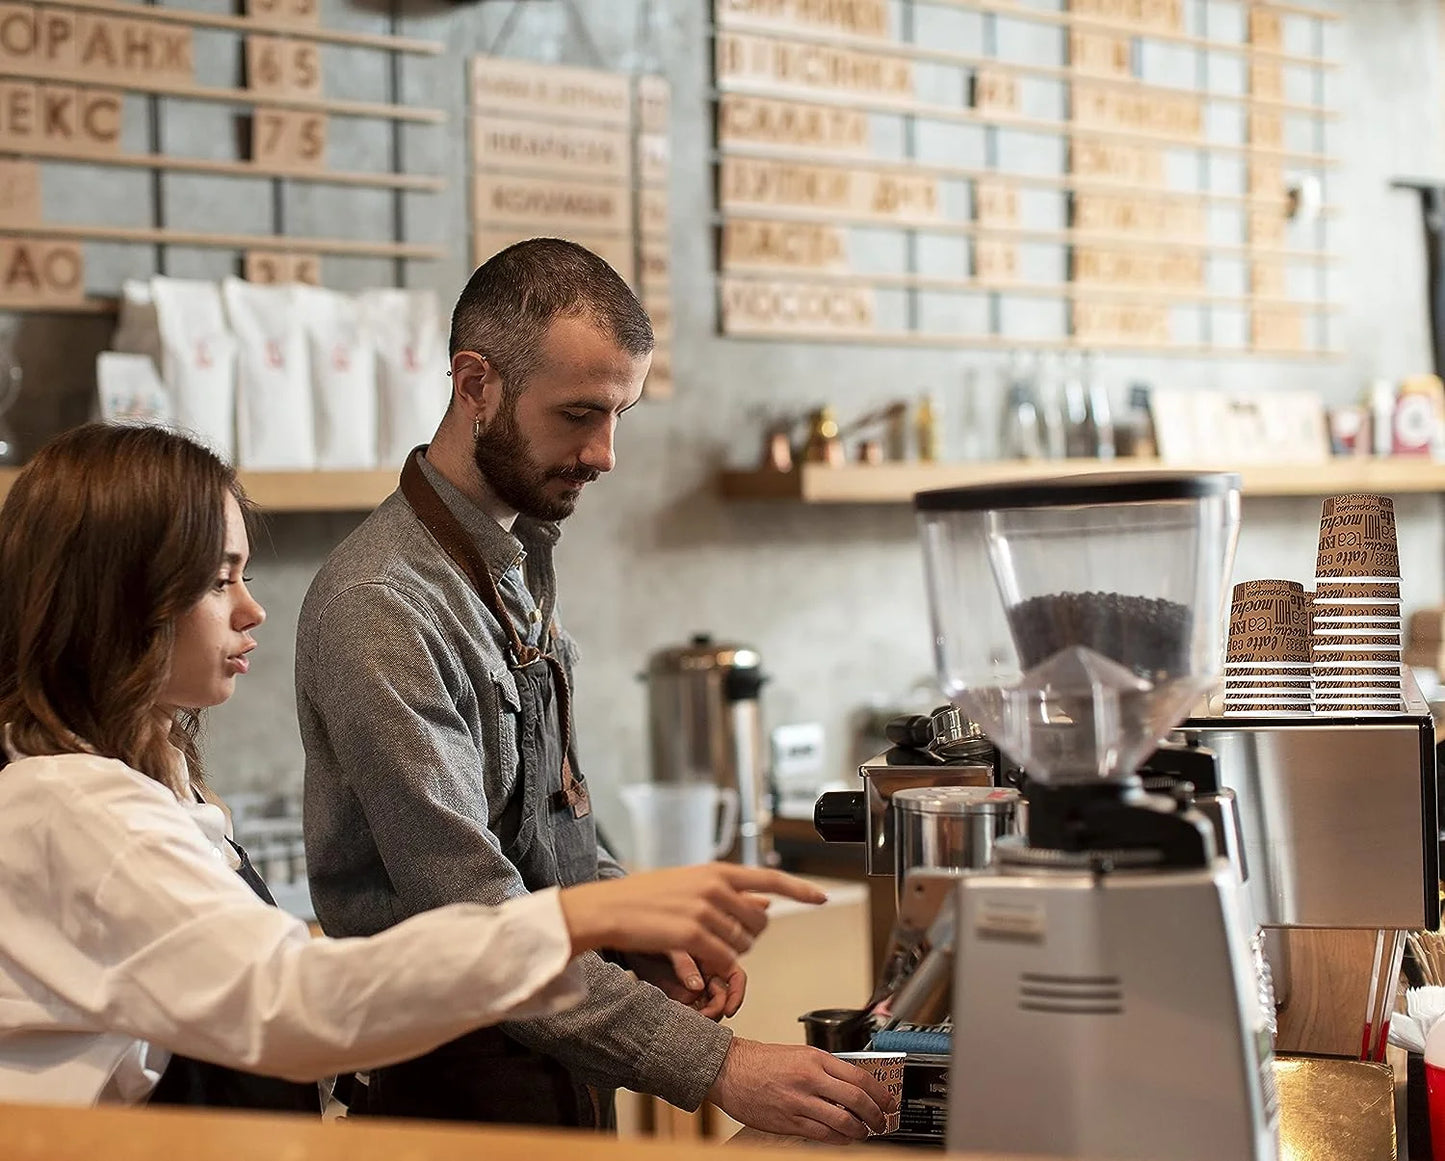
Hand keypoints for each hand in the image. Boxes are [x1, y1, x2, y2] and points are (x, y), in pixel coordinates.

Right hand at [559, 864, 824, 981]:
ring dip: (729, 952)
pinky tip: (699, 959)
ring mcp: (704, 909)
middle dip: (749, 937)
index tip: (822, 896)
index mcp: (716, 871)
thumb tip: (764, 905)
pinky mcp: (692, 933)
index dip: (800, 889)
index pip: (770, 879)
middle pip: (759, 923)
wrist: (609, 908)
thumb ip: (726, 892)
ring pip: (742, 944)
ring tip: (702, 945)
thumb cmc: (644, 898)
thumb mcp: (689, 884)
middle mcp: (715, 886)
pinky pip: (723, 958)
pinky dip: (716, 964)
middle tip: (722, 939)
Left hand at [628, 951, 748, 1019]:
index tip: (728, 1010)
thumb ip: (684, 963)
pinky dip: (691, 1016)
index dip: (736, 993)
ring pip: (709, 1006)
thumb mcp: (666, 945)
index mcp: (709, 953)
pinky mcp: (678, 996)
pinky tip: (682, 1016)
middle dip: (717, 1008)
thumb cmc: (646, 933)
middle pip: (724, 995)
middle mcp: (704, 970)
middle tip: (704, 1016)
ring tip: (692, 1016)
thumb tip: (697, 986)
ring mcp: (692, 984)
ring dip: (705, 1015)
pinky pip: (691, 1010)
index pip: (735, 975)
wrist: (625, 941)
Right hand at [707, 1038, 897, 1143]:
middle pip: (857, 1100)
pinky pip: (823, 1134)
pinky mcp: (790, 1121)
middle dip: (876, 1114)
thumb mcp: (798, 1053)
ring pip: (843, 1122)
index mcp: (815, 1059)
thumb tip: (850, 1083)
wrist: (729, 1070)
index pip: (859, 1076)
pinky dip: (839, 1139)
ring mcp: (800, 1102)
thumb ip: (825, 1068)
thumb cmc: (760, 1060)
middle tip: (883, 1120)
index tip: (888, 1100)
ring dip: (860, 1130)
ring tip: (865, 1132)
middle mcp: (810, 1079)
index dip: (880, 1092)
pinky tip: (844, 1138)